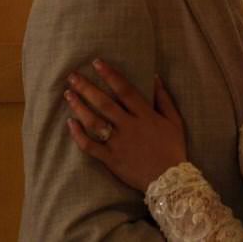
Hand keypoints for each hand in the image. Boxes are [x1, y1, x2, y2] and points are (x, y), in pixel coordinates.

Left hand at [64, 58, 187, 191]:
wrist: (169, 180)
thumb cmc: (173, 148)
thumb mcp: (175, 121)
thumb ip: (164, 99)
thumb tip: (155, 77)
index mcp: (145, 115)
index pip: (125, 90)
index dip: (110, 75)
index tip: (96, 63)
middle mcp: (129, 127)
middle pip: (104, 103)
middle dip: (87, 88)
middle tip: (72, 77)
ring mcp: (118, 144)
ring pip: (94, 122)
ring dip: (79, 107)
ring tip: (68, 95)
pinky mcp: (110, 159)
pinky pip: (90, 146)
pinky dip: (78, 135)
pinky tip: (70, 123)